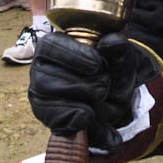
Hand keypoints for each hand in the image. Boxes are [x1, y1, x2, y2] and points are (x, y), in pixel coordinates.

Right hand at [28, 32, 150, 150]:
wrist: (116, 99)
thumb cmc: (112, 71)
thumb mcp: (122, 58)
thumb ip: (119, 48)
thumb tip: (112, 41)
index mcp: (55, 45)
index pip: (51, 46)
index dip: (73, 56)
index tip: (96, 65)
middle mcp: (40, 68)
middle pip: (46, 77)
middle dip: (82, 85)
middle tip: (103, 86)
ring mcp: (40, 93)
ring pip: (46, 100)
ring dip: (80, 102)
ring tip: (99, 99)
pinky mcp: (45, 115)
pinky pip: (53, 120)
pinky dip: (76, 120)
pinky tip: (90, 115)